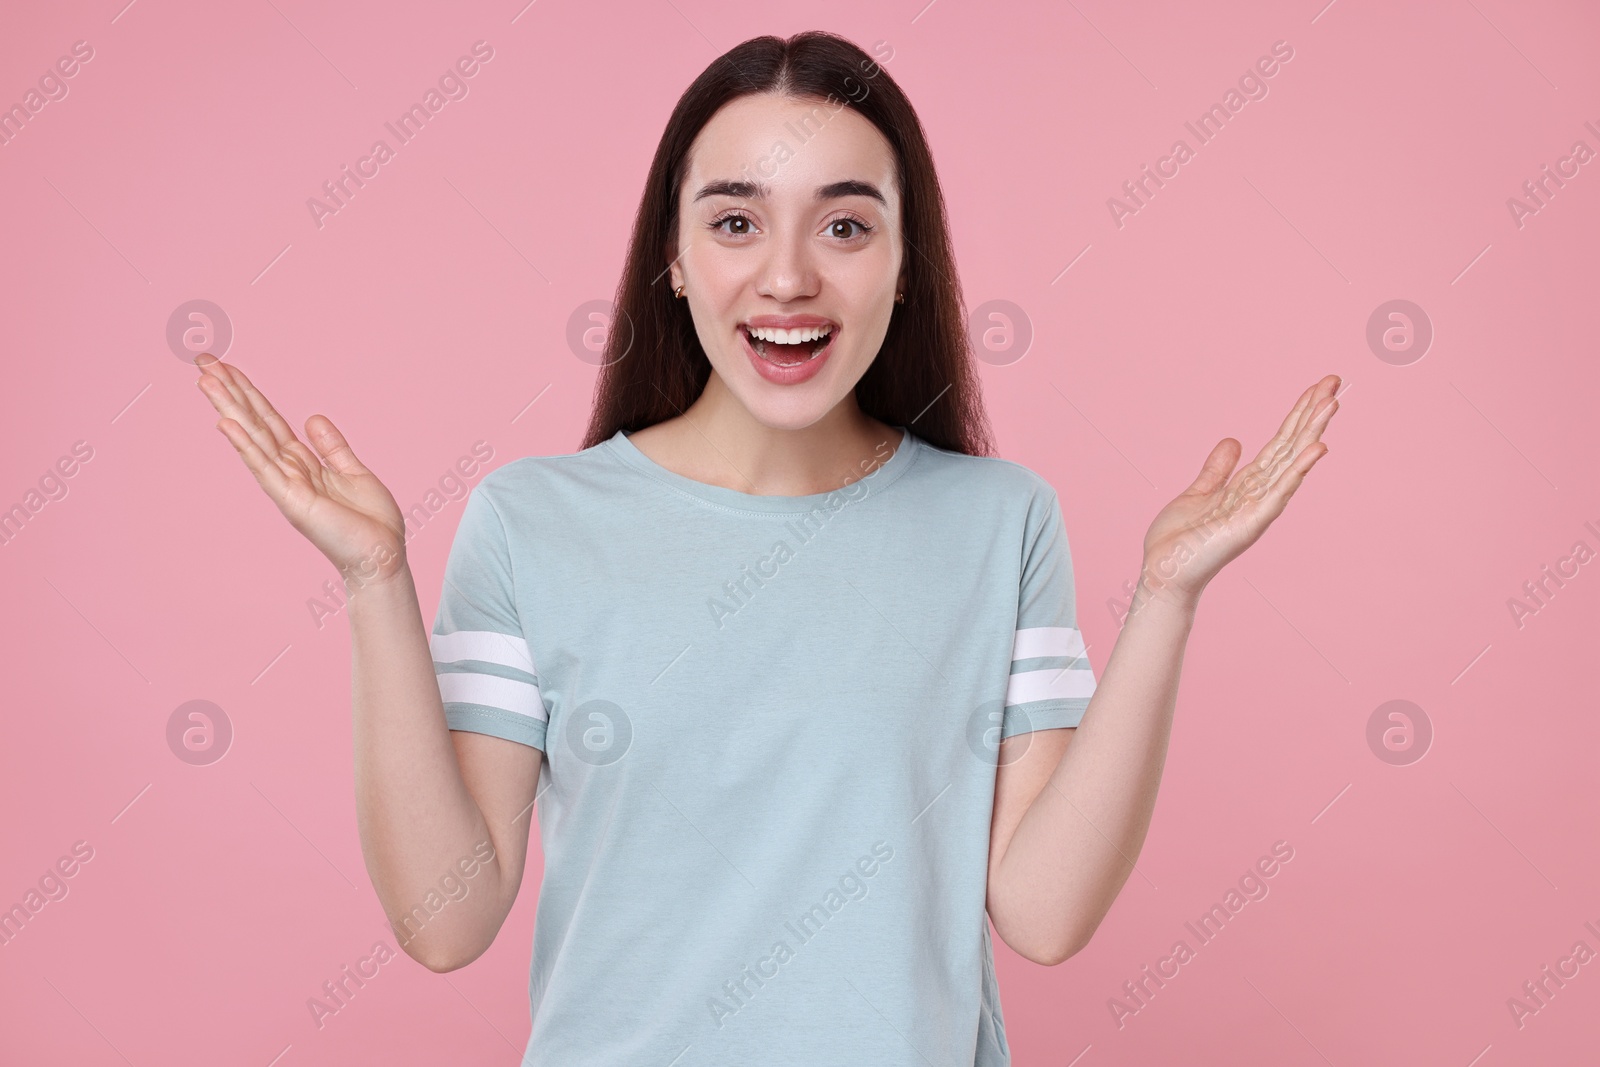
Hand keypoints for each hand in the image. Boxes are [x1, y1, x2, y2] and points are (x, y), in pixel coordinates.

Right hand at [195, 354, 407, 590]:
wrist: (382, 558)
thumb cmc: (370, 523)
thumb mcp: (353, 472)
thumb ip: (331, 446)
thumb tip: (312, 418)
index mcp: (302, 462)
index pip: (269, 420)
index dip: (249, 392)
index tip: (226, 366)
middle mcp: (288, 471)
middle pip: (254, 422)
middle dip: (229, 391)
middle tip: (202, 360)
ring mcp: (286, 485)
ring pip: (252, 438)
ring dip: (228, 408)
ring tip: (205, 380)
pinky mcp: (292, 501)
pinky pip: (264, 468)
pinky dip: (245, 446)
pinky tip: (225, 424)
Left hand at [1136, 374, 1339, 610]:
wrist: (1163, 572)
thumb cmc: (1180, 539)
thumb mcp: (1199, 492)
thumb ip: (1218, 469)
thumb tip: (1234, 441)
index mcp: (1247, 485)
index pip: (1279, 443)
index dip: (1297, 415)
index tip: (1318, 387)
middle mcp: (1259, 494)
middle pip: (1291, 446)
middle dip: (1312, 414)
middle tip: (1335, 382)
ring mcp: (1258, 509)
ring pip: (1291, 463)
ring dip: (1312, 433)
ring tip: (1332, 404)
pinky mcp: (1250, 524)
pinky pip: (1279, 493)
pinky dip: (1299, 471)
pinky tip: (1318, 449)